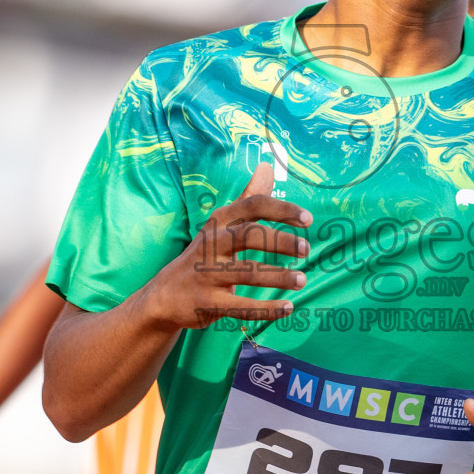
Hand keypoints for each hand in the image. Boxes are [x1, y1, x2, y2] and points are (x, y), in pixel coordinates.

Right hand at [144, 163, 311, 329]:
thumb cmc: (205, 253)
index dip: (282, 209)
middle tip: (306, 250)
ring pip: (247, 273)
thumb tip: (267, 165)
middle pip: (249, 235)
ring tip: (302, 280)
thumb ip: (249, 197)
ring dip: (278, 277)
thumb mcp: (223, 223)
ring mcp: (208, 274)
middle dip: (281, 241)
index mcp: (220, 222)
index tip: (308, 219)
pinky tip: (288, 308)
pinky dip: (266, 308)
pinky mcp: (207, 303)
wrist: (165, 294)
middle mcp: (212, 244)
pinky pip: (240, 306)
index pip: (252, 206)